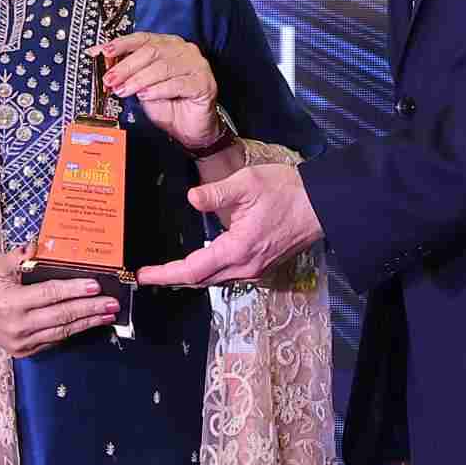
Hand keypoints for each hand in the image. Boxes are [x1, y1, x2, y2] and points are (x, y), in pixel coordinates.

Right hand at [0, 259, 121, 355]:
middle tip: (112, 304)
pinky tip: (85, 324)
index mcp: (10, 302)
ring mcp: (19, 342)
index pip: (51, 295)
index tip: (96, 286)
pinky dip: (70, 332)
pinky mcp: (21, 351)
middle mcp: (16, 326)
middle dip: (90, 310)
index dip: (75, 290)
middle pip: (62, 317)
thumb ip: (23, 255)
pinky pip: (51, 341)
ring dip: (86, 324)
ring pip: (61, 333)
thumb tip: (45, 244)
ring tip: (107, 316)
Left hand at [97, 32, 227, 156]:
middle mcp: (183, 50)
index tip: (104, 52)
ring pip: (163, 67)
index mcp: (167, 45)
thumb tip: (106, 67)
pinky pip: (177, 83)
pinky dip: (158, 89)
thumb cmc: (168, 105)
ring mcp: (196, 65)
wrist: (190, 129)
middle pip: (151, 51)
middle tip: (111, 79)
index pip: (142, 38)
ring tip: (124, 90)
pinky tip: (145, 95)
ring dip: (139, 79)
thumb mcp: (141, 88)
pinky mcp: (204, 82)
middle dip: (126, 66)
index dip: (121, 44)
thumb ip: (128, 75)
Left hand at [140, 154, 319, 288]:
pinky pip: (228, 275)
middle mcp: (246, 266)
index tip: (144, 275)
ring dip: (191, 276)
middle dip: (173, 278)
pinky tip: (202, 261)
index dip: (165, 275)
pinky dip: (209, 272)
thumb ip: (216, 193)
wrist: (321, 204)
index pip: (192, 270)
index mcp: (238, 249)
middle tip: (150, 273)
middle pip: (200, 280)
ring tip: (168, 270)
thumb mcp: (248, 183)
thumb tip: (191, 198)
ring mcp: (256, 269)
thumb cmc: (287, 192)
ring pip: (215, 280)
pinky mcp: (262, 265)